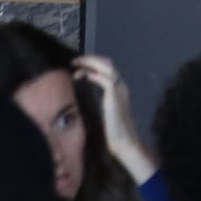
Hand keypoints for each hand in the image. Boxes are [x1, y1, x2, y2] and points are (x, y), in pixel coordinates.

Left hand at [73, 53, 161, 186]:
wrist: (125, 141)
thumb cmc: (115, 132)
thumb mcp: (106, 113)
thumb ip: (101, 102)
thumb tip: (87, 98)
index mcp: (119, 89)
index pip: (107, 68)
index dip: (93, 64)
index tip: (79, 66)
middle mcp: (121, 86)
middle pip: (107, 63)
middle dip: (90, 59)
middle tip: (75, 61)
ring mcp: (119, 89)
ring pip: (106, 66)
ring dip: (90, 62)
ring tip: (77, 64)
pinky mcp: (114, 95)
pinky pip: (104, 78)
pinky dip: (93, 74)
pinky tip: (83, 75)